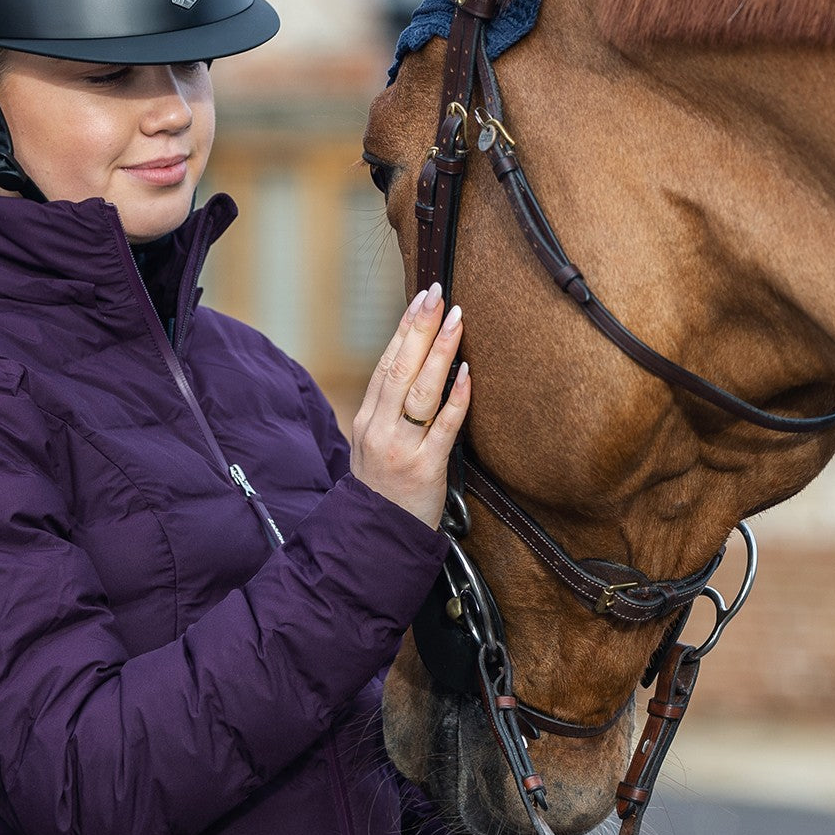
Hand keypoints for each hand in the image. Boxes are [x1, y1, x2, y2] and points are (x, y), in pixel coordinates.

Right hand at [350, 282, 469, 527]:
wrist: (376, 539)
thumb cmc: (383, 488)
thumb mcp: (375, 442)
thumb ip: (391, 407)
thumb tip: (416, 363)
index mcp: (367, 419)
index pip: (387, 363)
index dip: (404, 329)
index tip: (421, 299)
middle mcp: (380, 428)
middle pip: (400, 368)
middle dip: (420, 328)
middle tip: (437, 294)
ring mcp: (400, 448)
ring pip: (420, 391)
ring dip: (440, 352)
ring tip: (456, 320)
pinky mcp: (424, 469)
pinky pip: (443, 428)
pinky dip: (456, 398)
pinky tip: (467, 374)